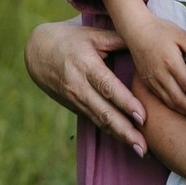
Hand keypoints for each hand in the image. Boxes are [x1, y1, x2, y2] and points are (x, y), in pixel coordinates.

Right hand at [23, 17, 146, 150]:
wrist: (38, 52)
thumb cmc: (71, 39)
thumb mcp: (93, 34)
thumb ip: (119, 39)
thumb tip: (147, 41)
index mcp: (86, 66)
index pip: (108, 87)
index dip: (125, 103)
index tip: (142, 117)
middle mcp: (79, 86)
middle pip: (104, 112)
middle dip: (124, 131)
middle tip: (143, 146)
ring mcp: (75, 99)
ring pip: (100, 121)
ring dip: (120, 136)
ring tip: (140, 150)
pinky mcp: (74, 106)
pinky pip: (95, 120)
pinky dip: (111, 131)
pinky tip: (126, 141)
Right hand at [123, 10, 185, 121]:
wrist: (136, 30)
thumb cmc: (161, 30)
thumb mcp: (182, 36)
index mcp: (171, 63)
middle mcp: (160, 76)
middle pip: (179, 101)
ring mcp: (152, 82)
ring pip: (170, 104)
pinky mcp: (147, 84)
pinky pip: (162, 100)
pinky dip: (175, 107)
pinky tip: (184, 108)